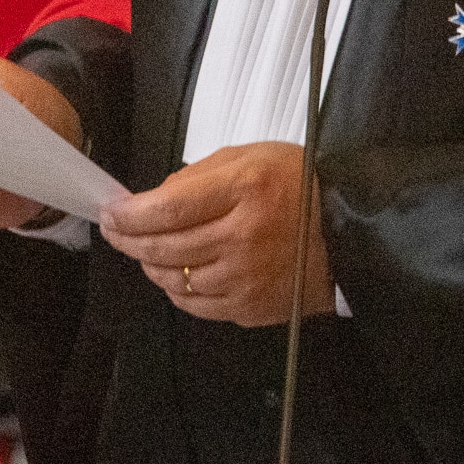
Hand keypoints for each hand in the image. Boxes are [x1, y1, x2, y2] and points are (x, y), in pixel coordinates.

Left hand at [97, 143, 330, 326]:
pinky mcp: (252, 307)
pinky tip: (174, 275)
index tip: (112, 211)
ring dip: (151, 266)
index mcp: (245, 190)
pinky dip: (178, 290)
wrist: (352, 229)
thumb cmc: (301, 184)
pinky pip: (199, 306)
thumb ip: (201, 174)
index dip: (131, 214)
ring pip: (176, 280)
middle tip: (114, 231)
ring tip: (144, 252)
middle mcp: (244, 238)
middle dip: (128, 239)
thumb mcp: (252, 157)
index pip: (169, 208)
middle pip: (165, 247)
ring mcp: (248, 278)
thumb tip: (155, 198)